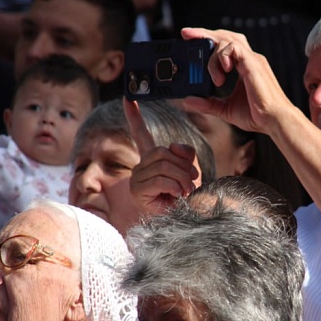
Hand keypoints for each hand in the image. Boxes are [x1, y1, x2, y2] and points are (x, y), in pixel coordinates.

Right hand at [124, 100, 200, 217]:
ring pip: (163, 165)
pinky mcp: (138, 191)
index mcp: (151, 160)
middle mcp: (140, 167)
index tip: (127, 98)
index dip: (134, 116)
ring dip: (182, 178)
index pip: (141, 134)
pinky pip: (161, 179)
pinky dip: (176, 186)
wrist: (184, 221)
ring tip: (187, 191)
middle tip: (193, 181)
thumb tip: (175, 147)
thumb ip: (184, 154)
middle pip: (162, 152)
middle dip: (183, 165)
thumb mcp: (189, 170)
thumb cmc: (186, 198)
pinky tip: (178, 195)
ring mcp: (137, 179)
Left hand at [179, 27, 296, 135]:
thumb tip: (189, 100)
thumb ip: (208, 104)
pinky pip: (234, 48)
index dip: (208, 40)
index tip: (191, 41)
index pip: (224, 45)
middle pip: (225, 35)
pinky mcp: (253, 63)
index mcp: (244, 67)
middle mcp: (248, 60)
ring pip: (227, 41)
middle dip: (204, 32)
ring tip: (215, 78)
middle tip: (187, 34)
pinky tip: (222, 72)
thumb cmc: (257, 115)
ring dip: (213, 56)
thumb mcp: (225, 109)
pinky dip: (223, 56)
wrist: (274, 121)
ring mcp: (252, 60)